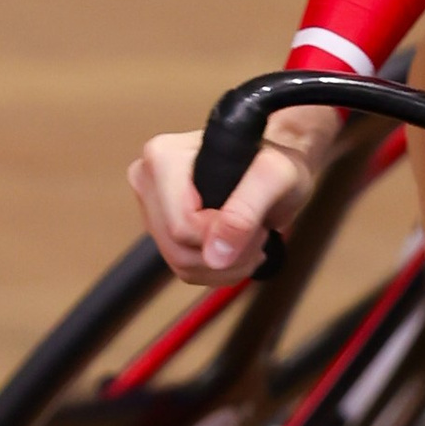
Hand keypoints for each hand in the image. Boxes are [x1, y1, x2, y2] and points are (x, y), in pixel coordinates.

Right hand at [128, 101, 344, 284]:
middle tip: (259, 236)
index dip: (222, 238)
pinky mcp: (162, 226)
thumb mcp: (274, 177)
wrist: (276, 163)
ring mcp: (152, 205)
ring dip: (225, 266)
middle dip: (227, 255)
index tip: (255, 227)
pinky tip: (237, 247)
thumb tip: (216, 254)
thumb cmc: (276, 160)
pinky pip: (183, 266)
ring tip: (251, 241)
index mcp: (164, 158)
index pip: (182, 226)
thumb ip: (245, 211)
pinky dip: (217, 268)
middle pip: (178, 248)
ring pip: (180, 263)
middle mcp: (149, 179)